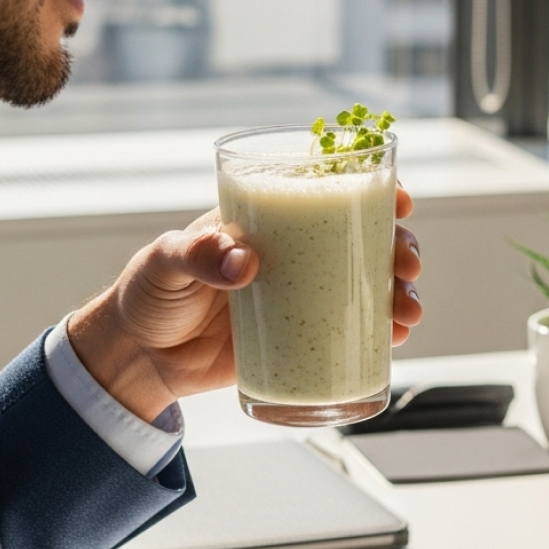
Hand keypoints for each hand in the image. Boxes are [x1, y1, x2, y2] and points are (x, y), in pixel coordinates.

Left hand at [68, 185, 421, 421]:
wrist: (140, 359)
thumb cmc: (148, 295)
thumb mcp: (165, 262)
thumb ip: (197, 255)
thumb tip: (244, 263)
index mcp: (266, 222)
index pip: (325, 193)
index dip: (370, 190)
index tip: (398, 200)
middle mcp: (294, 256)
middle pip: (362, 241)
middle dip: (399, 247)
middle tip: (407, 265)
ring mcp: (301, 299)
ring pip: (366, 286)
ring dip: (399, 293)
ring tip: (408, 312)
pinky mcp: (300, 339)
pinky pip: (351, 332)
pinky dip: (380, 334)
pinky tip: (397, 338)